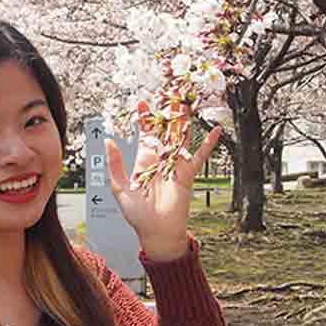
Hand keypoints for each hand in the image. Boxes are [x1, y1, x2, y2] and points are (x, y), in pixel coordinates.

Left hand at [104, 100, 221, 261]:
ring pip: (181, 138)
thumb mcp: (120, 189)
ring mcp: (175, 166)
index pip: (145, 135)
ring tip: (187, 101)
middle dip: (166, 113)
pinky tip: (216, 130)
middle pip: (165, 132)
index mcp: (145, 162)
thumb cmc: (137, 215)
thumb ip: (115, 165)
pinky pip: (200, 156)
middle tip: (169, 92)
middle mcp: (161, 160)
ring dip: (184, 121)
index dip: (144, 119)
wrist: (157, 232)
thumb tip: (109, 141)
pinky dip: (208, 144)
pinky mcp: (188, 174)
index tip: (141, 102)